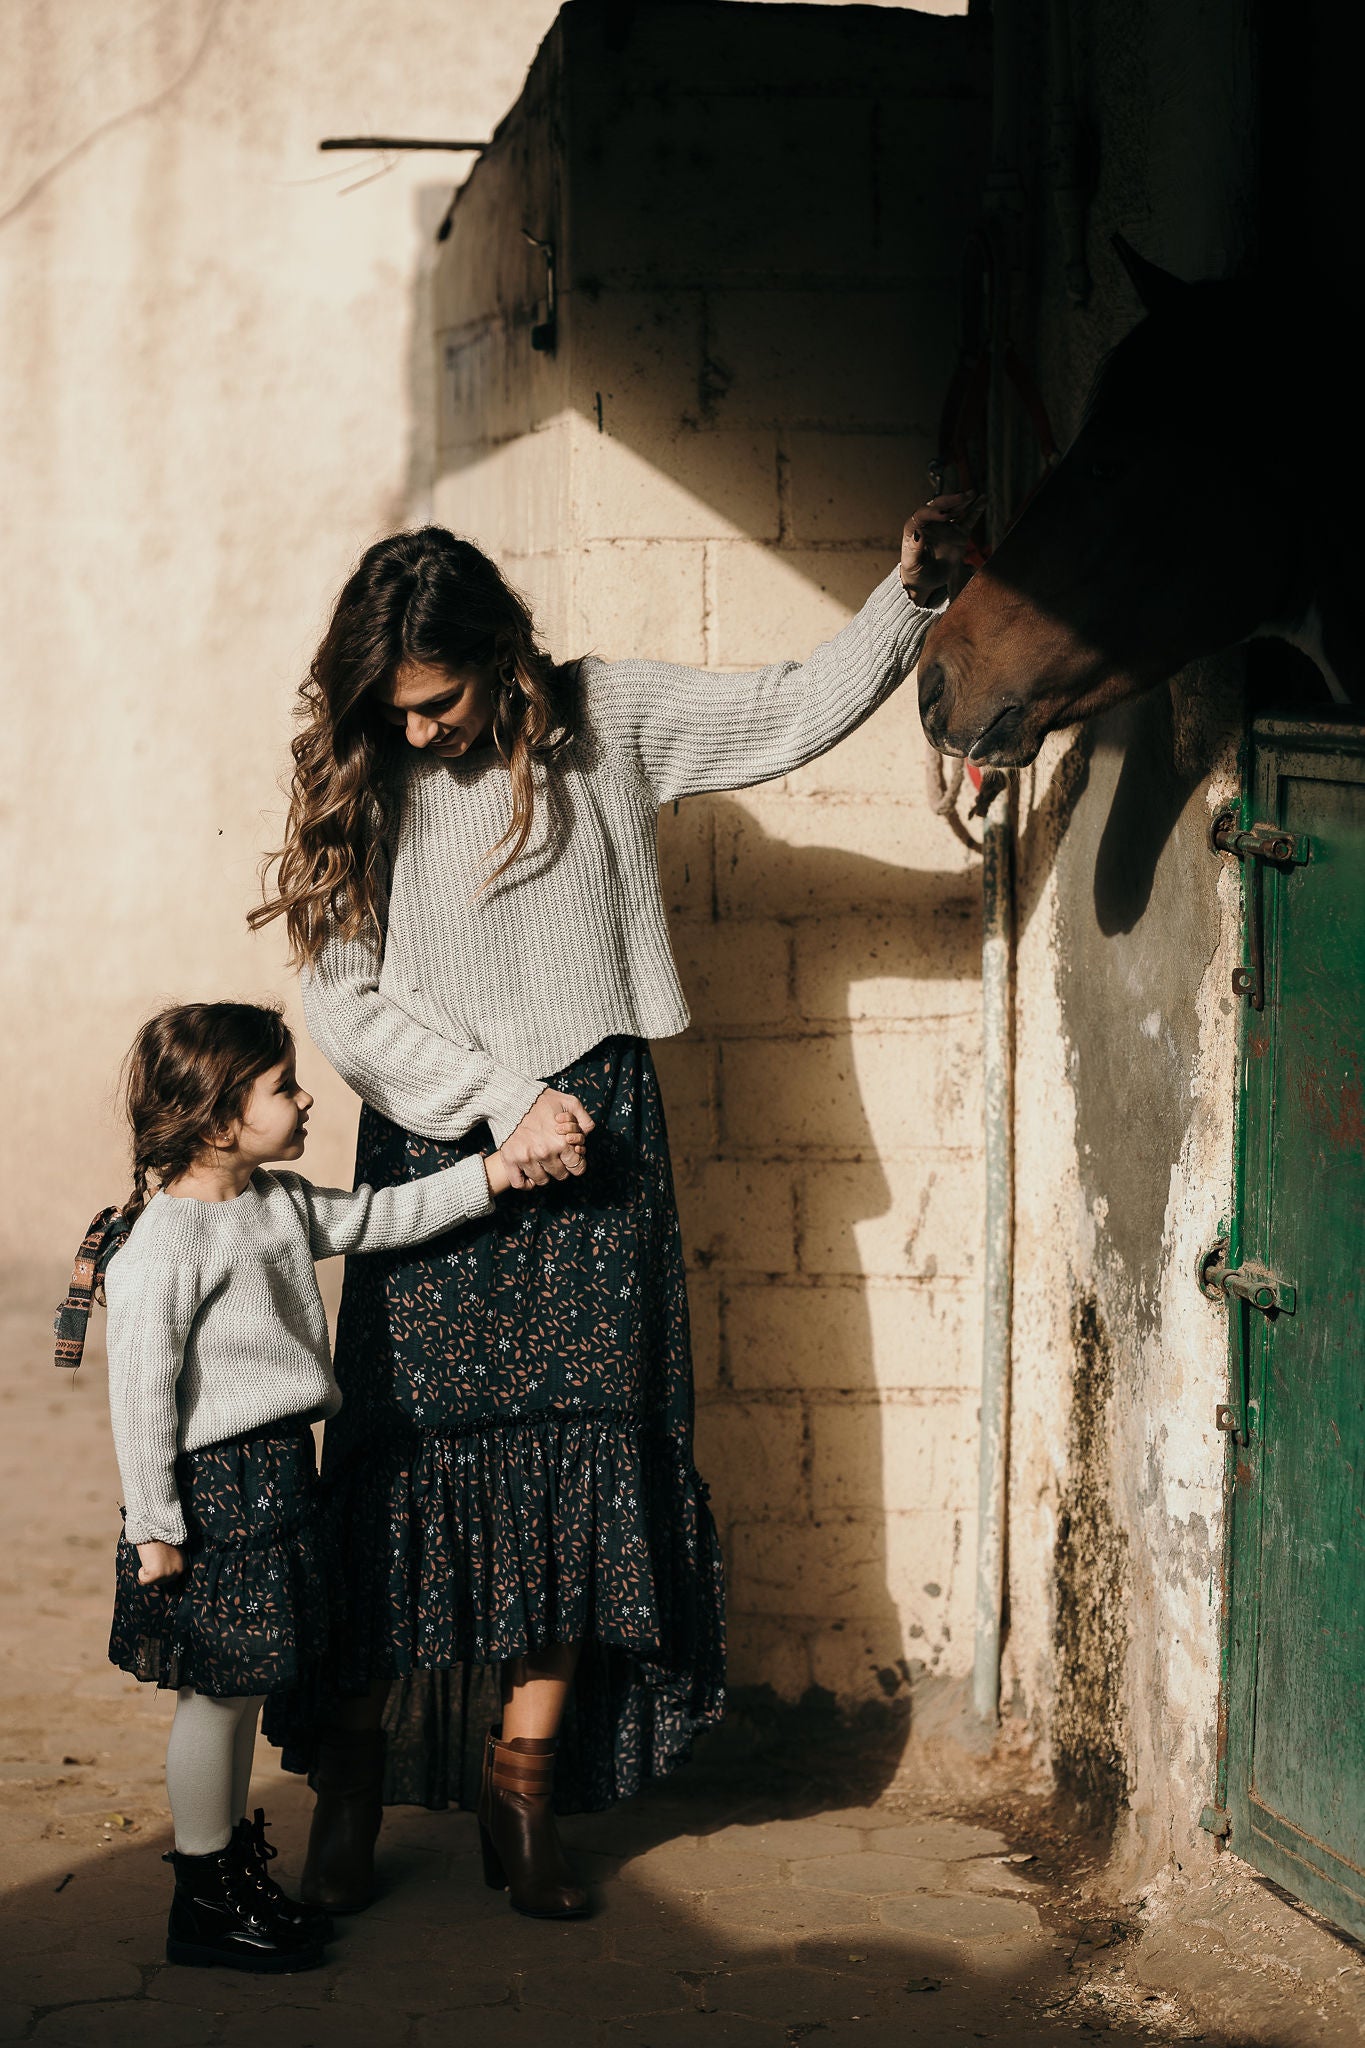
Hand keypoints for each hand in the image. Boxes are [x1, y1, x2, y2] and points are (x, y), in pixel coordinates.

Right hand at [137, 1540, 184, 1584]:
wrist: (154, 1528)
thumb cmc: (159, 1539)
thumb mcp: (170, 1553)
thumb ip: (170, 1563)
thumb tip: (163, 1575)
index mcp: (183, 1564)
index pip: (169, 1577)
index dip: (160, 1568)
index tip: (159, 1558)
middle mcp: (178, 1570)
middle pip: (161, 1581)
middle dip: (154, 1571)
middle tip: (154, 1557)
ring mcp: (167, 1573)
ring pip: (152, 1582)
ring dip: (148, 1570)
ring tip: (151, 1556)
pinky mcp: (156, 1574)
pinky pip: (143, 1580)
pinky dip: (141, 1572)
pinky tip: (147, 1559)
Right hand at [501, 1090, 594, 1189]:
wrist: (511, 1098)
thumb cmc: (541, 1100)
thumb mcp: (569, 1102)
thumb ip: (584, 1118)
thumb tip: (588, 1134)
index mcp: (561, 1142)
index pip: (577, 1167)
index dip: (576, 1163)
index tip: (570, 1157)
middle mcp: (545, 1153)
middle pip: (561, 1175)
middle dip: (561, 1167)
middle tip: (556, 1156)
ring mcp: (526, 1158)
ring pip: (542, 1181)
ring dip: (544, 1173)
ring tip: (542, 1162)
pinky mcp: (510, 1160)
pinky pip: (519, 1183)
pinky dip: (526, 1183)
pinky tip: (529, 1174)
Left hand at [899, 492, 984, 606]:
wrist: (926, 580)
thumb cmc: (915, 571)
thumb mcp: (912, 564)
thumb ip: (914, 549)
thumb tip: (918, 533)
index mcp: (914, 527)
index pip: (922, 514)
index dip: (932, 512)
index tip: (944, 514)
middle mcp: (930, 523)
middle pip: (939, 506)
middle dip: (950, 501)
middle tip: (961, 498)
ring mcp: (945, 526)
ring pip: (954, 509)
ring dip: (962, 501)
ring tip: (972, 494)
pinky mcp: (958, 532)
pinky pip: (968, 519)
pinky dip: (975, 509)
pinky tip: (982, 499)